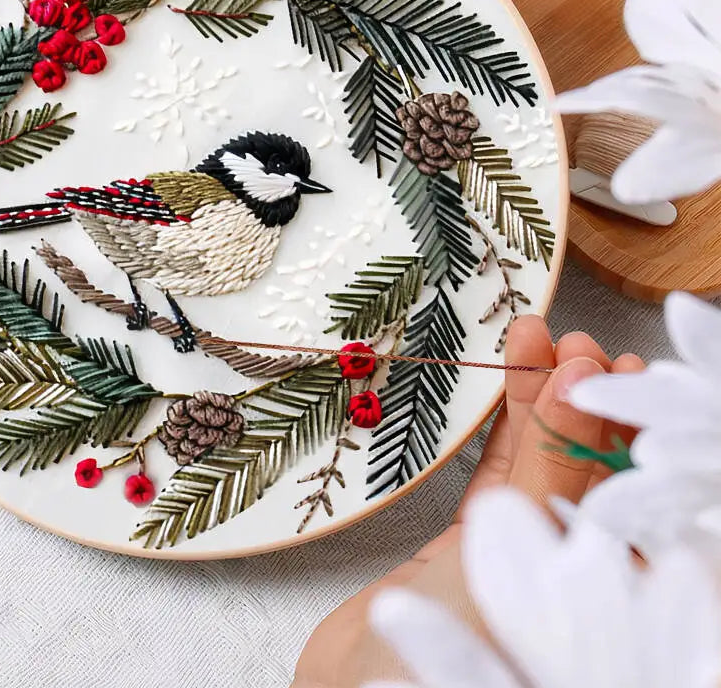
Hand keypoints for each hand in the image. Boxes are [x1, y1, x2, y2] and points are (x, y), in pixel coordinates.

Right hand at [292, 317, 644, 687]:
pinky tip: (504, 382)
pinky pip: (499, 471)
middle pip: (589, 466)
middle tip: (573, 342)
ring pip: (542, 460)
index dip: (629, 424)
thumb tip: (582, 379)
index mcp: (609, 584)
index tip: (617, 368)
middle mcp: (574, 564)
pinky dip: (501, 425)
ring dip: (538, 398)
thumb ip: (552, 470)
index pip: (635, 490)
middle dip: (582, 398)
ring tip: (535, 338)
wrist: (356, 687)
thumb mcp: (519, 554)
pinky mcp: (475, 541)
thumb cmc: (453, 650)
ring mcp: (523, 550)